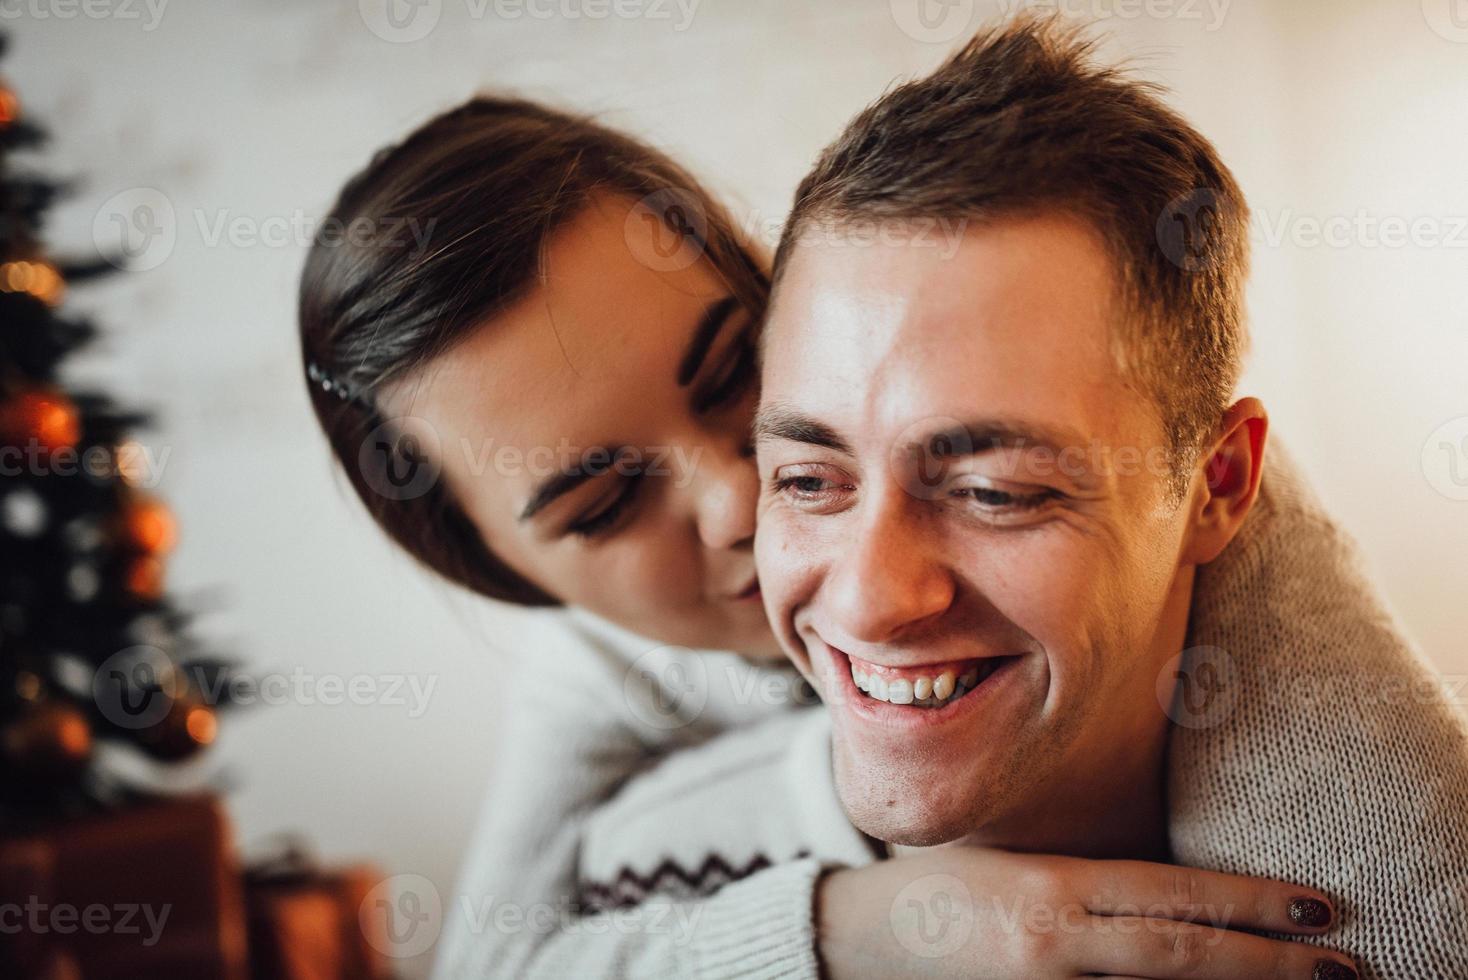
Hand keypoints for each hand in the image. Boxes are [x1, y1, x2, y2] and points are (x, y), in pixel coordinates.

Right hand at [816, 848, 1357, 978]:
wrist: (861, 942)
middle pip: (1182, 956)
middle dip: (1270, 963)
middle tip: (1345, 967)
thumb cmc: (945, 891)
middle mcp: (1056, 945)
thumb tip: (1186, 900)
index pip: (1171, 896)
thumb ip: (1097, 882)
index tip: (1317, 907)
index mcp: (1054, 890)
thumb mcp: (1022, 865)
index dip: (1249, 903)